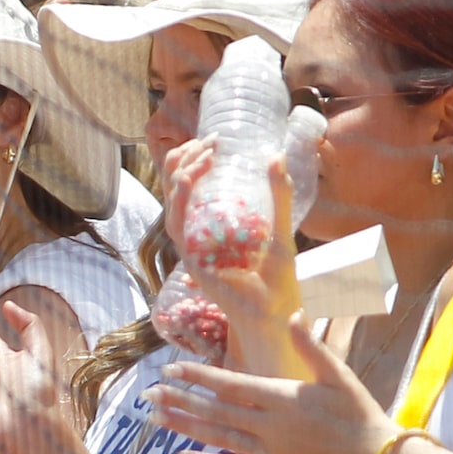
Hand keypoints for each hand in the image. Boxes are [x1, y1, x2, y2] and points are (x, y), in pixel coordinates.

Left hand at [152, 322, 390, 453]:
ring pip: (218, 438)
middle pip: (215, 411)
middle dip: (180, 401)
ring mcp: (269, 452)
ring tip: (155, 419)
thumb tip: (295, 314)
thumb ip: (312, 346)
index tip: (171, 371)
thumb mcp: (339, 375)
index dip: (198, 378)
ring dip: (184, 427)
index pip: (230, 385)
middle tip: (147, 395)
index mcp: (282, 398)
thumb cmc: (361, 415)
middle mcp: (269, 426)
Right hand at [164, 144, 299, 341]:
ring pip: (172, 202)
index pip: (189, 188)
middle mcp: (196, 237)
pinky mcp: (191, 261)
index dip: (193, 161)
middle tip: (208, 141)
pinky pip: (177, 224)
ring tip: (203, 151)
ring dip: (182, 172)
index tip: (213, 142)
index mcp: (211, 228)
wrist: (277, 312)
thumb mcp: (280, 226)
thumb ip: (279, 194)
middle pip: (174, 190)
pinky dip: (180, 197)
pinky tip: (190, 177)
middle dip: (185, 159)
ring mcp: (191, 249)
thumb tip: (276, 155)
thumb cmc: (277, 278)